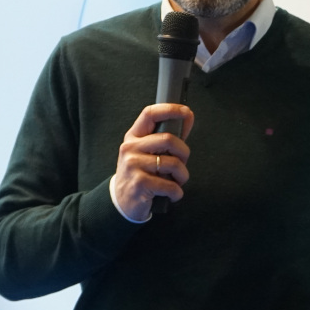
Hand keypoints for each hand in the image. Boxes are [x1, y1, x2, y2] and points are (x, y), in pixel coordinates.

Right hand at [111, 104, 194, 221]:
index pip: (150, 114)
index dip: (170, 109)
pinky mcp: (140, 183)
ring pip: (173, 163)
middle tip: (182, 164)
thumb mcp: (148, 153)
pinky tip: (172, 194)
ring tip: (177, 181)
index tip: (186, 111)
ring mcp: (133, 165)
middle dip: (184, 153)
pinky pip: (170, 185)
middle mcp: (130, 148)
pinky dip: (177, 192)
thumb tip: (188, 117)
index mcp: (134, 137)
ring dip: (182, 176)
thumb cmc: (141, 174)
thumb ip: (168, 138)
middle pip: (169, 139)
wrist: (122, 200)